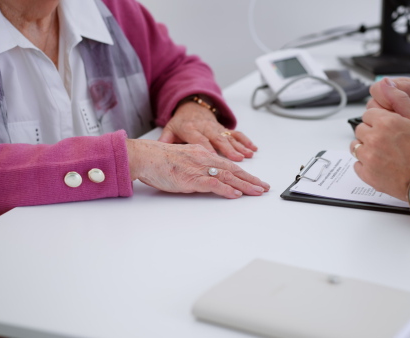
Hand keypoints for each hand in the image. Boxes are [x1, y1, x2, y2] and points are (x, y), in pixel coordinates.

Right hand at [126, 139, 269, 198]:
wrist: (144, 156)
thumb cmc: (159, 160)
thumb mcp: (183, 159)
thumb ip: (196, 166)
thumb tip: (207, 177)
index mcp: (202, 153)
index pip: (228, 164)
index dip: (244, 173)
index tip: (255, 180)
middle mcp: (204, 159)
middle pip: (233, 170)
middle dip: (251, 179)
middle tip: (264, 187)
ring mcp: (198, 169)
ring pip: (227, 176)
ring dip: (245, 185)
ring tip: (257, 192)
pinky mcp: (190, 179)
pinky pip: (212, 184)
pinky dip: (226, 190)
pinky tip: (236, 195)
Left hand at [158, 100, 257, 161]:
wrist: (191, 108)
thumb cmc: (180, 124)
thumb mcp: (169, 130)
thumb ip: (165, 140)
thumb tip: (157, 147)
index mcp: (191, 128)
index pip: (200, 140)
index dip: (207, 149)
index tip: (214, 159)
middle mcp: (206, 127)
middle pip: (218, 140)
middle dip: (229, 150)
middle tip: (238, 160)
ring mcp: (217, 128)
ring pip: (229, 138)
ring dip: (240, 147)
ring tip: (248, 156)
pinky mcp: (224, 128)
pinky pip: (236, 134)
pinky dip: (245, 141)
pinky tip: (253, 149)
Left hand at [351, 80, 409, 200]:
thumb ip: (400, 100)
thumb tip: (385, 84)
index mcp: (385, 123)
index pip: (369, 114)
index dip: (380, 120)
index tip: (388, 127)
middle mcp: (374, 139)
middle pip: (361, 129)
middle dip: (372, 132)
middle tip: (389, 141)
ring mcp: (368, 158)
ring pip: (356, 146)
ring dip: (366, 147)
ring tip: (384, 153)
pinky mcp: (367, 174)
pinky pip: (356, 165)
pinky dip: (365, 164)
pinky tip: (380, 164)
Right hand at [366, 78, 409, 150]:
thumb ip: (409, 91)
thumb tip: (387, 82)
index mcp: (404, 89)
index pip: (377, 89)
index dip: (381, 97)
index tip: (393, 106)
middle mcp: (397, 102)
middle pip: (373, 105)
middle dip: (382, 113)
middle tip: (399, 119)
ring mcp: (397, 116)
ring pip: (376, 119)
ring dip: (384, 124)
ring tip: (401, 128)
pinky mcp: (399, 129)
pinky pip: (384, 130)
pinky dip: (386, 133)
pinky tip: (397, 136)